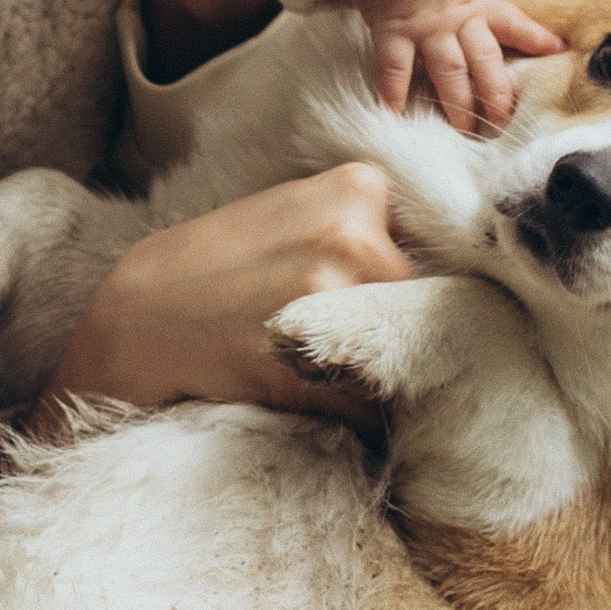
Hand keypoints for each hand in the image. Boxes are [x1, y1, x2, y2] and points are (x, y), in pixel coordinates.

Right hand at [39, 165, 418, 424]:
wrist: (139, 318)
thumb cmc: (225, 269)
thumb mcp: (300, 216)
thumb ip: (375, 229)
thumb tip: (471, 273)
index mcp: (360, 188)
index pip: (448, 249)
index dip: (441, 288)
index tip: (434, 313)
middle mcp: (355, 233)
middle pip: (435, 303)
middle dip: (416, 336)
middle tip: (377, 353)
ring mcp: (330, 297)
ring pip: (410, 357)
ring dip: (392, 382)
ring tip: (341, 375)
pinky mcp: (307, 361)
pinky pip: (372, 408)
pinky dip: (362, 420)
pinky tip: (326, 405)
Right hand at [343, 0, 563, 133]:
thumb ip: (493, 22)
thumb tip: (547, 45)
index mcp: (481, 8)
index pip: (514, 24)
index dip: (535, 38)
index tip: (556, 52)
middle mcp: (458, 20)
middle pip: (484, 58)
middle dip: (496, 93)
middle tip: (502, 124)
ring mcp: (426, 27)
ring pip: (448, 68)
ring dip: (458, 100)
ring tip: (464, 128)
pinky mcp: (393, 31)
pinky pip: (395, 66)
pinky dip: (395, 92)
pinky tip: (397, 115)